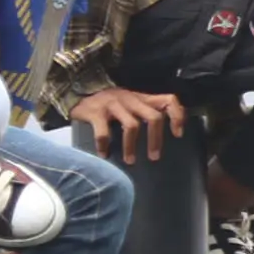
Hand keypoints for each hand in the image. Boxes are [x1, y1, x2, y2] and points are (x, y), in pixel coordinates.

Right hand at [67, 87, 186, 163]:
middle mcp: (130, 99)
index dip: (177, 116)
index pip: (169, 100)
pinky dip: (104, 145)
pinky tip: (104, 154)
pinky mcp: (96, 112)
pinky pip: (104, 132)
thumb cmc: (107, 104)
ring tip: (130, 161)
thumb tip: (160, 136)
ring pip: (131, 126)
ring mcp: (113, 104)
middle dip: (156, 139)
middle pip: (154, 117)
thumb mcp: (130, 104)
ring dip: (132, 147)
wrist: (75, 92)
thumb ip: (143, 112)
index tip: (178, 134)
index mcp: (141, 98)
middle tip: (154, 157)